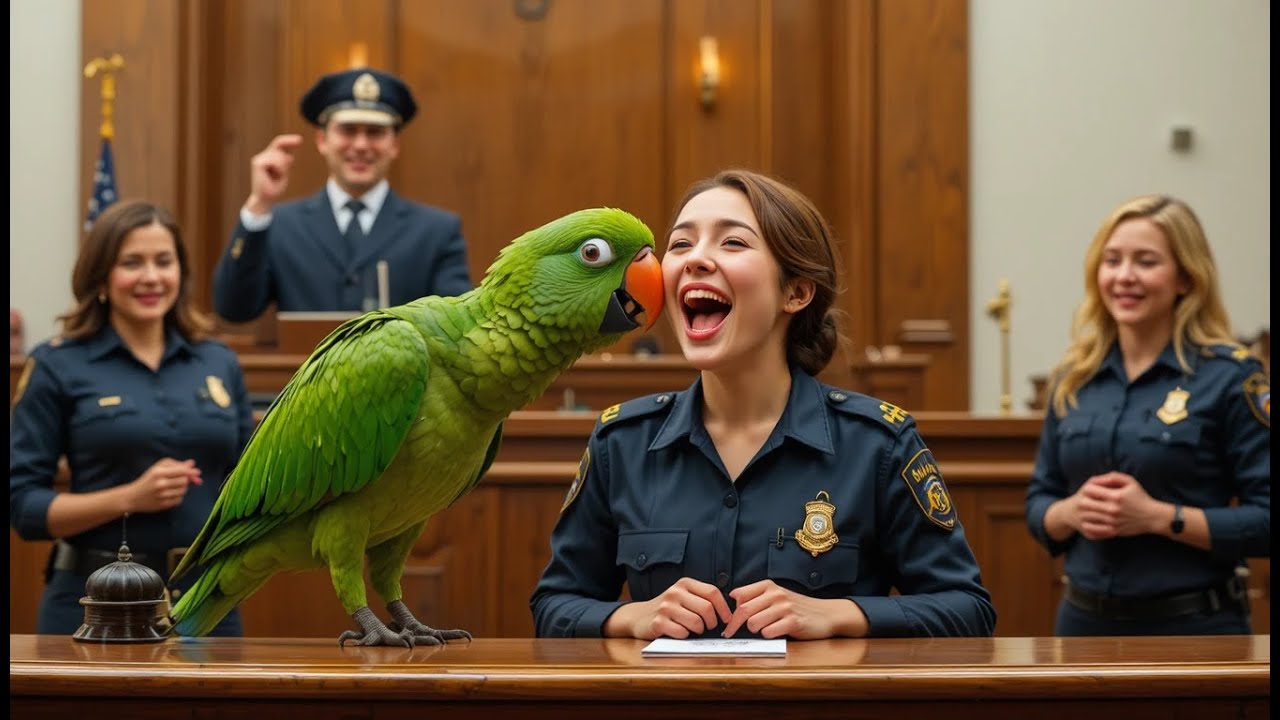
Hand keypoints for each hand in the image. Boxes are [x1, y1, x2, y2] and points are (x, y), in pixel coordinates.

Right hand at [125, 458, 202, 513]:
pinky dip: (178, 497)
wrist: (133, 497)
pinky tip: (169, 495)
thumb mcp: (158, 468)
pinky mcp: (163, 505)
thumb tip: (192, 463)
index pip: (181, 471)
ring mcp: (162, 496)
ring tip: (172, 487)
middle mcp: (160, 484)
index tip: (197, 472)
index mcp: (158, 472)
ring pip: (183, 490)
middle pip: (184, 481)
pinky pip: (180, 500)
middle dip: (185, 480)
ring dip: (182, 488)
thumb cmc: (148, 480)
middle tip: (178, 480)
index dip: (191, 471)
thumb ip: (175, 464)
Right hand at [245, 134, 303, 214]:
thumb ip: (285, 163)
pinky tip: (274, 176)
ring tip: (276, 177)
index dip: (289, 140)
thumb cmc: (274, 188)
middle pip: (279, 145)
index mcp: (269, 156)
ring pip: (279, 155)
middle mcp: (263, 155)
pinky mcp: (257, 163)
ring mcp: (259, 158)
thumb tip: (290, 156)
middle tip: (282, 174)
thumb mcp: (284, 173)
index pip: (279, 143)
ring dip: (283, 168)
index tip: (300, 140)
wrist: (265, 199)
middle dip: (285, 156)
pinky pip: (275, 161)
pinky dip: (279, 170)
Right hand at [606, 577, 731, 639]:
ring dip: (699, 631)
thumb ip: (702, 598)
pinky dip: (685, 636)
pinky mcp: (658, 623)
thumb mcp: (683, 596)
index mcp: (684, 584)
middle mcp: (675, 592)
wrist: (638, 616)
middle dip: (712, 623)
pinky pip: (682, 633)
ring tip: (693, 630)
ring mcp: (665, 607)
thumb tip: (728, 613)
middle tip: (708, 628)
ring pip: (696, 622)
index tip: (727, 619)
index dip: (724, 608)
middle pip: (707, 609)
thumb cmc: (668, 608)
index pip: (712, 592)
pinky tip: (679, 633)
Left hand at [722, 579, 855, 638]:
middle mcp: (776, 594)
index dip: (730, 610)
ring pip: (754, 623)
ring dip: (755, 630)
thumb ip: (756, 596)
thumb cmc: (797, 607)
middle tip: (730, 634)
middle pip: (743, 610)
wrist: (826, 614)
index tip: (726, 621)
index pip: (739, 595)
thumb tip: (733, 601)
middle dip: (734, 625)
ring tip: (764, 629)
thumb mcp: (777, 595)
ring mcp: (785, 608)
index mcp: (769, 586)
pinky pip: (769, 632)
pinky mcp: (793, 622)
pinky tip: (776, 632)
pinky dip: (768, 636)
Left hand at [1073, 471, 1160, 539]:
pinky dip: (1088, 524)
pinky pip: (1093, 528)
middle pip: (1085, 503)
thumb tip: (1096, 479)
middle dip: (1082, 500)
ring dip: (1084, 512)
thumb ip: (1113, 477)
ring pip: (1087, 516)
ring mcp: (1112, 521)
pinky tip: (1089, 520)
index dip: (1086, 488)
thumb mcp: (1130, 482)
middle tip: (1084, 499)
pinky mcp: (1113, 530)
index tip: (1089, 489)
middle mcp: (1112, 509)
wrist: (1153, 517)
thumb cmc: (1141, 497)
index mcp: (1116, 496)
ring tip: (1085, 509)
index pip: (1089, 490)